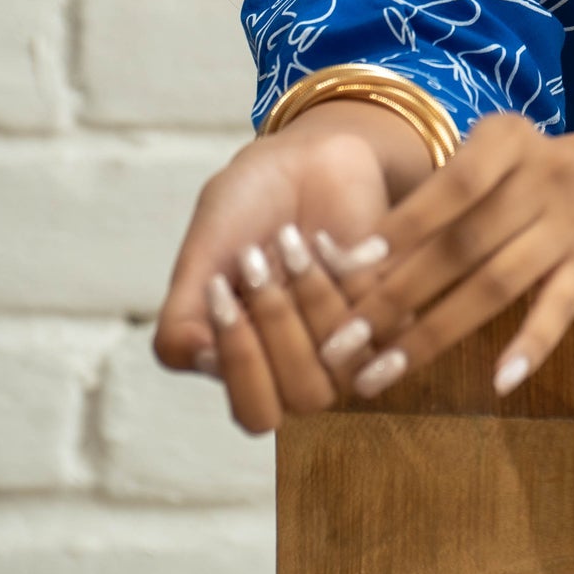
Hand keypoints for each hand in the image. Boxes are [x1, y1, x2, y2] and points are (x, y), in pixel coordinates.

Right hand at [152, 103, 427, 434]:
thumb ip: (181, 319)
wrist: (299, 159)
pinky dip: (345, 271)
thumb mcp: (199, 260)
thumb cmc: (244, 212)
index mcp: (250, 366)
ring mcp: (350, 337)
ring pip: (347, 362)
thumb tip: (197, 363)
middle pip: (304, 396)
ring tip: (287, 238)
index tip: (218, 292)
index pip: (256, 414)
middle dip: (276, 324)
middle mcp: (303, 364)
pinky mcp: (391, 303)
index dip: (241, 365)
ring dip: (313, 298)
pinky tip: (322, 237)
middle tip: (253, 259)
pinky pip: (381, 314)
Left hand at [323, 115, 573, 404]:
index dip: (406, 223)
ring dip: (438, 331)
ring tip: (385, 371)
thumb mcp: (472, 162)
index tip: (351, 266)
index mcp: (509, 138)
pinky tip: (499, 382)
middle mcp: (546, 177)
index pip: (456, 183)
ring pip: (500, 283)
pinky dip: (532, 347)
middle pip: (468, 243)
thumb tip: (343, 264)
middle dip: (400, 294)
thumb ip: (421, 205)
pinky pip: (560, 311)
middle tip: (346, 339)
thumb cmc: (502, 176)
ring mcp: (570, 225)